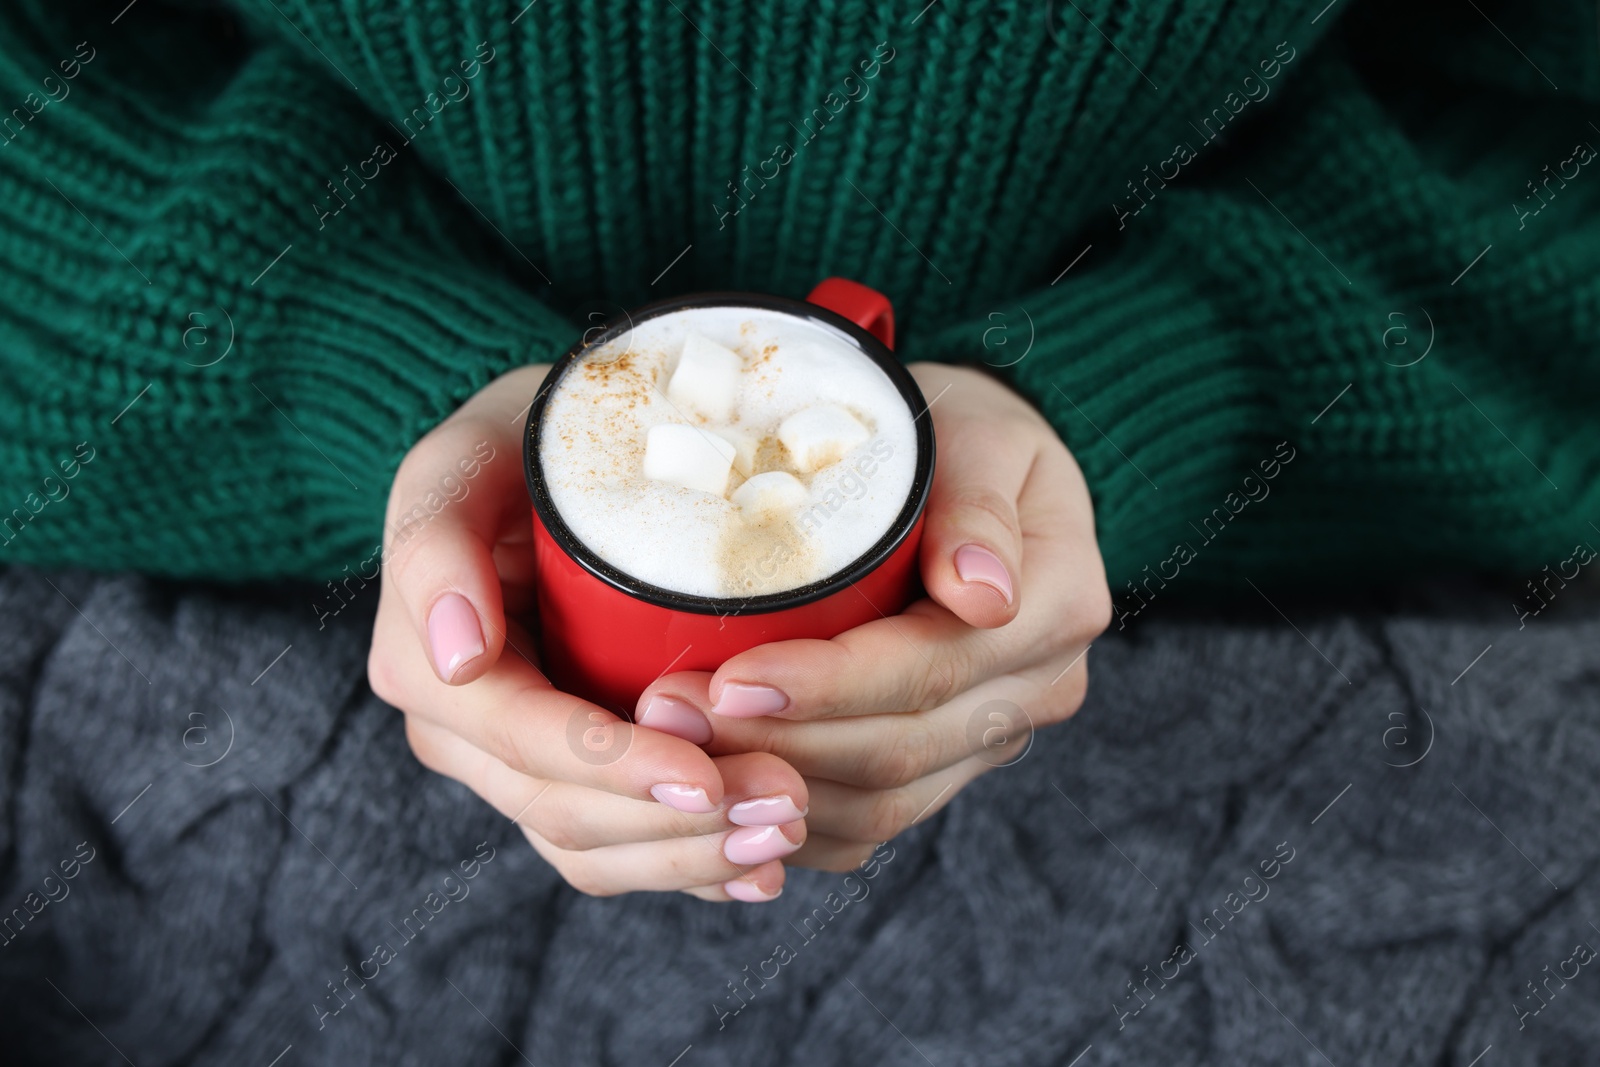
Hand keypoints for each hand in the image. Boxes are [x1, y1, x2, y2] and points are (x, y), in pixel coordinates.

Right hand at [368, 365, 807, 900]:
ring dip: (695, 858)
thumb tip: (459, 659)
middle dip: (675, 828)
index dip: (614, 770)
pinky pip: (621, 851)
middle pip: (566, 814)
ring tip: (789, 835)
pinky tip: (761, 871)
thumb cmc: (524, 442)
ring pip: (595, 851)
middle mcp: (463, 731)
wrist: (560, 454)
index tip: (708, 777)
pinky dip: (688, 869)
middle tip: (787, 807)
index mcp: (426, 662)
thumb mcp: (464, 459)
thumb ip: (436, 541)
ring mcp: (515, 763)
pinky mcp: (569, 777)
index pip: (522, 742)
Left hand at [633, 362, 1110, 869]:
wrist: (984, 463)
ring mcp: (996, 734)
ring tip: (674, 750)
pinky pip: (872, 823)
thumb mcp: (979, 434)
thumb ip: (978, 508)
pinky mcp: (951, 763)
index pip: (931, 669)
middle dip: (775, 744)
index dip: (827, 686)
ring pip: (882, 804)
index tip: (731, 678)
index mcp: (1056, 606)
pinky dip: (795, 820)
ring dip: (772, 789)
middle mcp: (1039, 687)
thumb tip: (983, 595)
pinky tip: (722, 793)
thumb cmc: (964, 428)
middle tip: (667, 716)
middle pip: (899, 750)